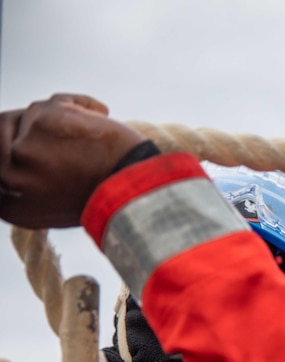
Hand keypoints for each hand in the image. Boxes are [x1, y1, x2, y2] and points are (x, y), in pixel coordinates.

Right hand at [0, 93, 146, 228]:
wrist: (139, 193)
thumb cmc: (108, 198)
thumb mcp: (53, 204)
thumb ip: (28, 181)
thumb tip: (16, 149)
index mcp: (9, 205)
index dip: (12, 142)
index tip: (30, 140)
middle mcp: (8, 178)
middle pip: (5, 130)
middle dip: (33, 125)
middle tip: (64, 134)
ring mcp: (22, 149)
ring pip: (30, 114)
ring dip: (60, 118)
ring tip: (88, 138)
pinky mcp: (42, 123)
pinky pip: (58, 101)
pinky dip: (82, 106)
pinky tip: (101, 119)